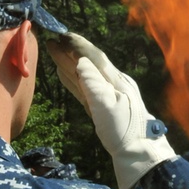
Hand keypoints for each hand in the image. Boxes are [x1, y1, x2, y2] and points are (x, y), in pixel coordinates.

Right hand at [47, 32, 173, 188]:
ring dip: (68, 63)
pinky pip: (84, 88)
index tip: (61, 35)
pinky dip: (72, 79)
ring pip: (84, 74)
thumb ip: (93, 82)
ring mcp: (108, 96)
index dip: (77, 45)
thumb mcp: (107, 105)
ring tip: (53, 51)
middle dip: (69, 51)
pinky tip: (64, 74)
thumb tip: (80, 62)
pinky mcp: (102, 108)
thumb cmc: (124, 130)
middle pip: (87, 63)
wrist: (137, 154)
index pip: (93, 56)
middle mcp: (112, 84)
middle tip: (51, 39)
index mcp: (115, 80)